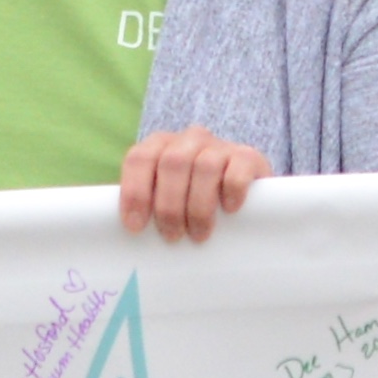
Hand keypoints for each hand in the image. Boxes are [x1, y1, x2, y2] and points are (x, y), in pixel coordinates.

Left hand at [118, 129, 274, 243]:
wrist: (245, 195)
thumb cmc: (194, 203)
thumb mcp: (169, 199)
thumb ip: (149, 207)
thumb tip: (129, 237)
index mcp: (161, 145)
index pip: (140, 158)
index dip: (135, 192)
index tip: (135, 227)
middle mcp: (189, 139)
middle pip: (172, 163)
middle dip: (169, 205)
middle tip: (172, 237)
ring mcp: (220, 145)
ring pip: (204, 166)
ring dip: (198, 206)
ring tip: (199, 234)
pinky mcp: (248, 157)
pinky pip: (236, 171)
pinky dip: (231, 192)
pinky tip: (229, 211)